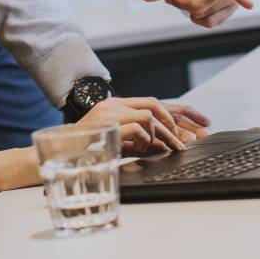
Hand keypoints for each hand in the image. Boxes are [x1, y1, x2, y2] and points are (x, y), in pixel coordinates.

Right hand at [80, 96, 211, 155]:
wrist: (57, 155)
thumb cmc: (84, 153)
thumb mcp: (117, 144)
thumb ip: (139, 142)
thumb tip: (164, 145)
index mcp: (118, 107)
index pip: (156, 103)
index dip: (182, 112)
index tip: (202, 123)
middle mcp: (115, 105)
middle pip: (156, 104)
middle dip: (178, 122)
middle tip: (193, 139)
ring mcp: (110, 112)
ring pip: (150, 115)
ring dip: (163, 134)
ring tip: (171, 148)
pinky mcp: (107, 124)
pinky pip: (138, 128)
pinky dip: (146, 140)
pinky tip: (142, 150)